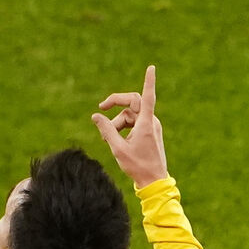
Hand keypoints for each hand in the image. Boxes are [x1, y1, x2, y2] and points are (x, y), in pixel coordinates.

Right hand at [91, 65, 168, 188]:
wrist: (153, 181)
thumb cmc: (137, 166)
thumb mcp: (118, 148)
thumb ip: (106, 130)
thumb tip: (95, 116)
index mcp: (145, 123)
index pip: (147, 96)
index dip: (149, 81)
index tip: (151, 67)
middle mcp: (151, 122)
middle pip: (132, 104)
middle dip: (115, 106)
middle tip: (100, 109)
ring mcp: (151, 127)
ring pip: (130, 115)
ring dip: (117, 122)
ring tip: (106, 138)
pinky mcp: (150, 132)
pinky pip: (134, 123)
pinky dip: (123, 127)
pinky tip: (115, 139)